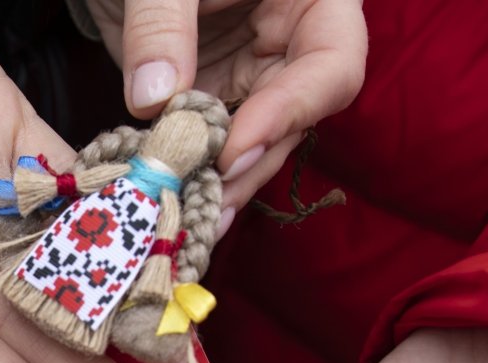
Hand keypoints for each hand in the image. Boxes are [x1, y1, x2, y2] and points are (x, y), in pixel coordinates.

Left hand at [84, 0, 366, 211]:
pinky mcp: (215, 97)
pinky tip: (171, 201)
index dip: (289, 110)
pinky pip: (213, 141)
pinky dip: (191, 171)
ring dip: (221, 181)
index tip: (233, 149)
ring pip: (255, 140)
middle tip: (208, 201)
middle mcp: (293, 39)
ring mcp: (254, 72)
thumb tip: (155, 102)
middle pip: (296, 115)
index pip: (332, 61)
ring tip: (188, 214)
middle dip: (251, 163)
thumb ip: (160, 23)